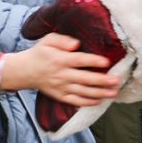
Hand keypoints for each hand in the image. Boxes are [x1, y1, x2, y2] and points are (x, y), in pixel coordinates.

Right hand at [20, 0, 127, 130]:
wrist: (24, 71)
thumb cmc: (40, 53)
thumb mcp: (48, 40)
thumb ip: (62, 39)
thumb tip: (76, 44)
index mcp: (60, 59)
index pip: (79, 60)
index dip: (94, 61)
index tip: (107, 62)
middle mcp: (62, 74)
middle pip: (85, 79)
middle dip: (102, 81)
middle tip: (117, 81)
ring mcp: (61, 87)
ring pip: (83, 92)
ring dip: (100, 93)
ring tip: (113, 93)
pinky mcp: (60, 96)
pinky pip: (75, 101)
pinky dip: (87, 103)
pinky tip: (99, 101)